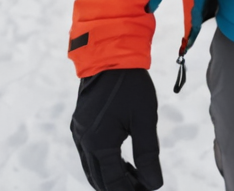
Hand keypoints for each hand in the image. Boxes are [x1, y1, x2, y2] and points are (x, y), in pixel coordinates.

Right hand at [70, 69, 163, 189]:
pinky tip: (124, 164)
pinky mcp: (80, 126)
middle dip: (121, 188)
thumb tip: (154, 185)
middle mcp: (84, 142)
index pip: (113, 183)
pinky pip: (89, 156)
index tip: (149, 190)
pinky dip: (106, 165)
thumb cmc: (130, 85)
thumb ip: (148, 155)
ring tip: (137, 179)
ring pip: (93, 170)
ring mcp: (79, 133)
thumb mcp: (145, 120)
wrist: (110, 55)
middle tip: (143, 187)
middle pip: (100, 181)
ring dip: (112, 178)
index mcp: (99, 143)